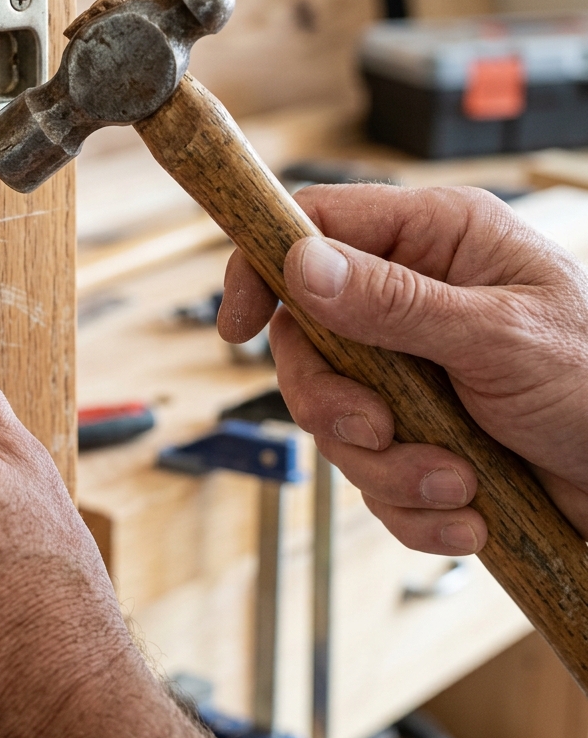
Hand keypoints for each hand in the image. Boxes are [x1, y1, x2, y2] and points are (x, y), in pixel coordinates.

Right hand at [218, 183, 587, 554]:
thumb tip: (300, 265)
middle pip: (306, 336)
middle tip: (378, 431)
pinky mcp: (415, 429)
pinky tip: (467, 512)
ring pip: (333, 413)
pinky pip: (369, 469)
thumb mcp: (501, 337)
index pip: (314, 224)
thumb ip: (395, 302)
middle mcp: (412, 296)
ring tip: (455, 483)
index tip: (237, 325)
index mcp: (435, 240)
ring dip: (385, 465)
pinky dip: (409, 504)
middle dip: (332, 399)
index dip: (263, 266)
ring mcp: (409, 366)